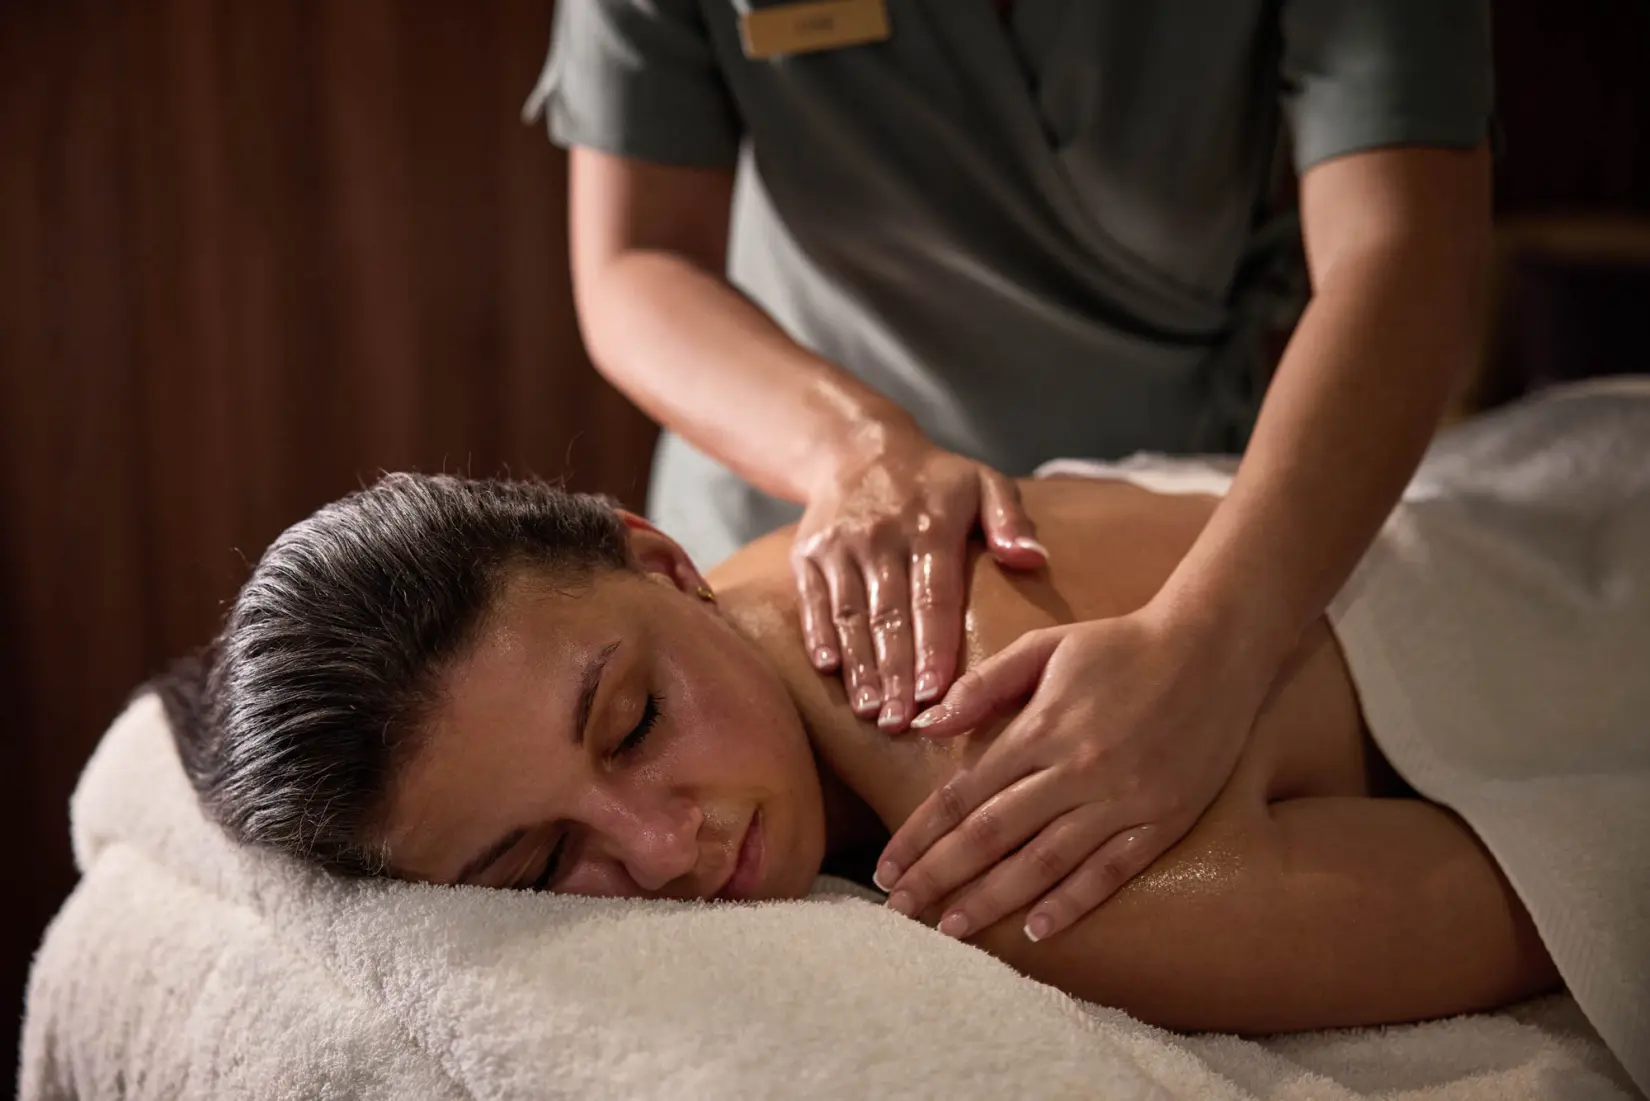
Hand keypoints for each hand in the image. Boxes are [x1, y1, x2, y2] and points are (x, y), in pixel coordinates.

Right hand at [793, 432, 1046, 731]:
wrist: (856, 448)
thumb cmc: (934, 481)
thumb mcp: (984, 482)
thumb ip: (1011, 519)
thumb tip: (1033, 559)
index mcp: (929, 526)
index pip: (932, 597)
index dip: (933, 647)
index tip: (938, 693)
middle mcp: (881, 537)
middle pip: (889, 616)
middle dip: (896, 674)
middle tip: (903, 723)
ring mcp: (840, 546)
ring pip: (850, 615)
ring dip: (859, 667)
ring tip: (872, 711)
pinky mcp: (808, 554)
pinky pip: (813, 601)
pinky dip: (818, 636)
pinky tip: (829, 671)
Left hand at [874, 605, 1276, 941]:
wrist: (1213, 649)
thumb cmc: (1120, 644)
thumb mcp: (1045, 647)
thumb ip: (983, 686)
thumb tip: (926, 725)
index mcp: (1040, 730)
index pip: (963, 795)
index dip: (920, 835)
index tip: (886, 867)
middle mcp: (1075, 771)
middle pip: (991, 836)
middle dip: (939, 876)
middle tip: (899, 909)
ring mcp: (1121, 800)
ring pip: (1043, 862)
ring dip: (992, 899)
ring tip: (951, 928)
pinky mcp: (1161, 821)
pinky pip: (1109, 872)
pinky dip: (1071, 904)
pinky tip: (1036, 931)